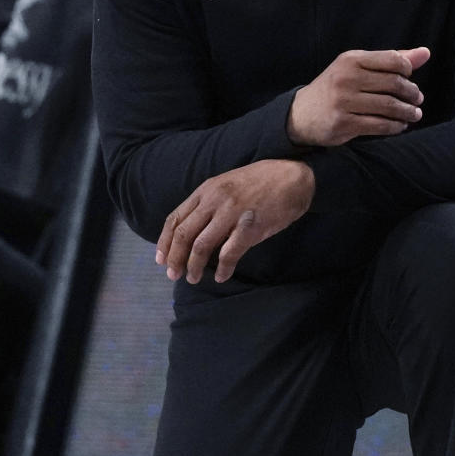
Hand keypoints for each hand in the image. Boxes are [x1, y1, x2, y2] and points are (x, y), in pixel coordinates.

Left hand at [156, 159, 314, 283]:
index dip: (165, 242)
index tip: (161, 260)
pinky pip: (229, 253)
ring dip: (194, 266)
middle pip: (184, 234)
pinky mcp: (250, 227)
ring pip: (201, 245)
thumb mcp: (227, 184)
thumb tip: (194, 230)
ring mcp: (232, 214)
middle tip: (174, 274)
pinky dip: (222, 268)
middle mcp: (214, 201)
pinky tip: (221, 276)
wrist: (292, 177)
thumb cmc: (261, 182)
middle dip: (175, 258)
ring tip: (193, 278)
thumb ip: (209, 203)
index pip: (175, 218)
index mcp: (206, 191)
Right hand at [287, 46, 430, 146]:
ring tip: (414, 114)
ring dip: (407, 112)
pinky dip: (395, 126)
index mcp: (351, 59)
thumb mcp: (357, 68)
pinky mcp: (343, 123)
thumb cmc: (336, 88)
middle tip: (418, 100)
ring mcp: (344, 101)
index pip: (392, 60)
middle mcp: (346, 78)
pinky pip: (379, 125)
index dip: (408, 71)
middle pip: (393, 84)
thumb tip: (425, 53)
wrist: (301, 114)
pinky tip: (400, 126)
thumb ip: (390, 61)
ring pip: (389, 106)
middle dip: (411, 93)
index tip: (411, 80)